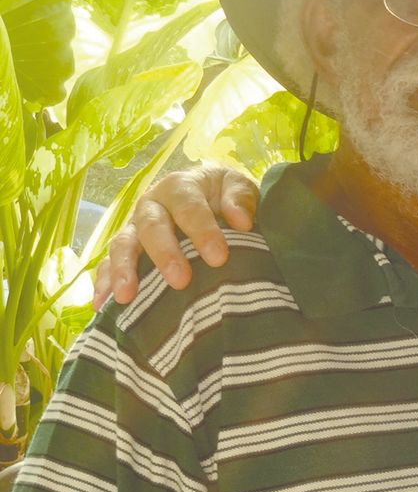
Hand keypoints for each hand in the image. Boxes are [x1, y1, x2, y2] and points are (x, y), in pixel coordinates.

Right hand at [91, 164, 258, 308]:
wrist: (210, 196)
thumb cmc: (226, 195)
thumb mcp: (238, 186)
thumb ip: (241, 199)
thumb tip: (241, 220)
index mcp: (180, 187)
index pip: (188, 206)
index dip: (202, 230)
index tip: (218, 257)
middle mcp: (152, 205)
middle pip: (152, 226)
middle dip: (164, 254)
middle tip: (180, 280)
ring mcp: (135, 227)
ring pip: (123, 245)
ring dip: (124, 270)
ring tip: (127, 296)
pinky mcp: (126, 249)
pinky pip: (108, 264)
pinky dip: (104, 283)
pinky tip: (102, 305)